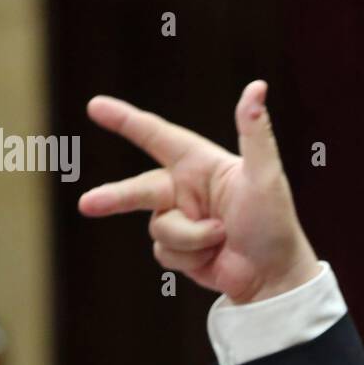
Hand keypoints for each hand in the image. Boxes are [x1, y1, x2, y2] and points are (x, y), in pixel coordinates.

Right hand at [78, 80, 318, 303]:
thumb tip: (257, 87)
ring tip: (222, 239)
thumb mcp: (266, 176)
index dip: (125, 121)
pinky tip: (214, 260)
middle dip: (114, 198)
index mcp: (203, 164)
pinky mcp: (181, 250)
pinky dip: (189, 259)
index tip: (95, 106)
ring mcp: (183, 220)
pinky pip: (164, 253)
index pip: (158, 136)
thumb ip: (255, 132)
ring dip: (190, 239)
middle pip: (139, 188)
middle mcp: (188, 189)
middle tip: (88, 204)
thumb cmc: (275, 223)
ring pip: (159, 228)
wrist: (274, 277)